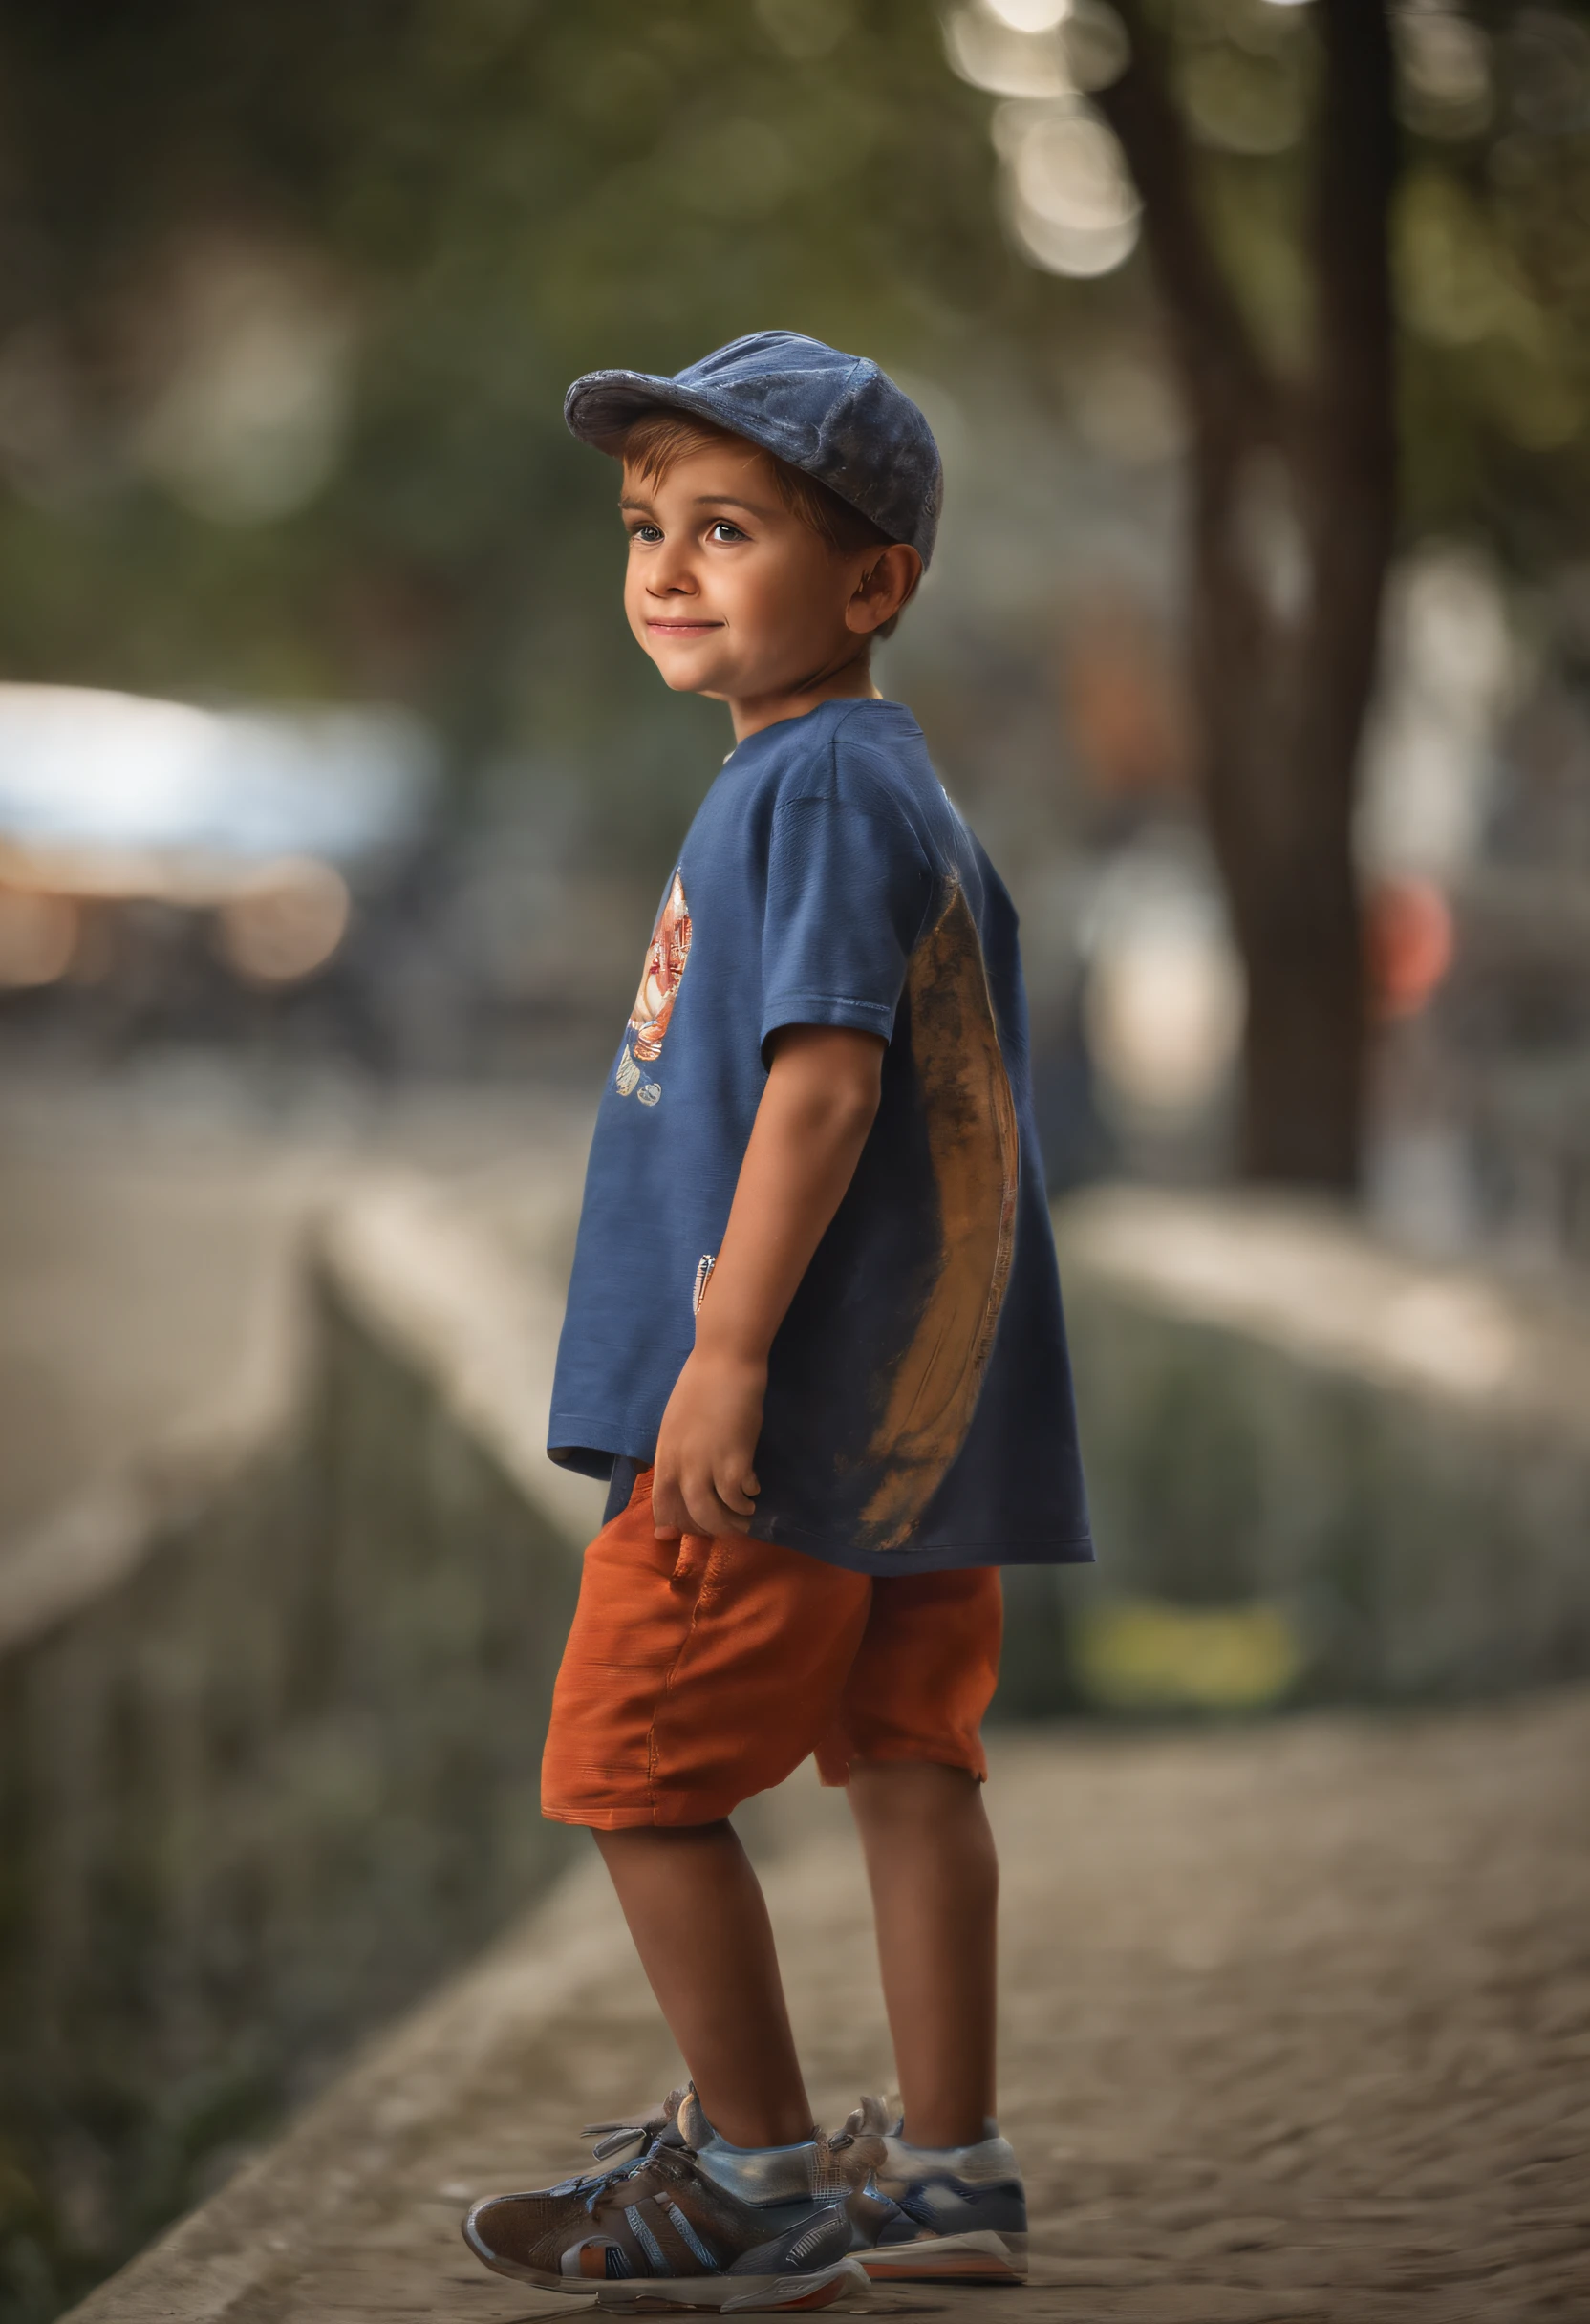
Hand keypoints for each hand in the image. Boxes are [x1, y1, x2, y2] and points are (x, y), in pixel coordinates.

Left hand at [651, 1346, 764, 1540]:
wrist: (724, 1361)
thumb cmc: (700, 1384)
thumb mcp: (676, 1422)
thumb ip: (677, 1451)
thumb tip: (682, 1474)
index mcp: (665, 1454)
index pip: (662, 1503)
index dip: (672, 1524)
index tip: (681, 1534)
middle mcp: (682, 1465)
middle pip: (692, 1515)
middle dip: (711, 1528)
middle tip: (725, 1527)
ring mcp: (708, 1464)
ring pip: (716, 1513)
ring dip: (733, 1520)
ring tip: (746, 1515)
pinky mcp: (736, 1458)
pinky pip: (740, 1494)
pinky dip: (748, 1497)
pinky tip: (755, 1489)